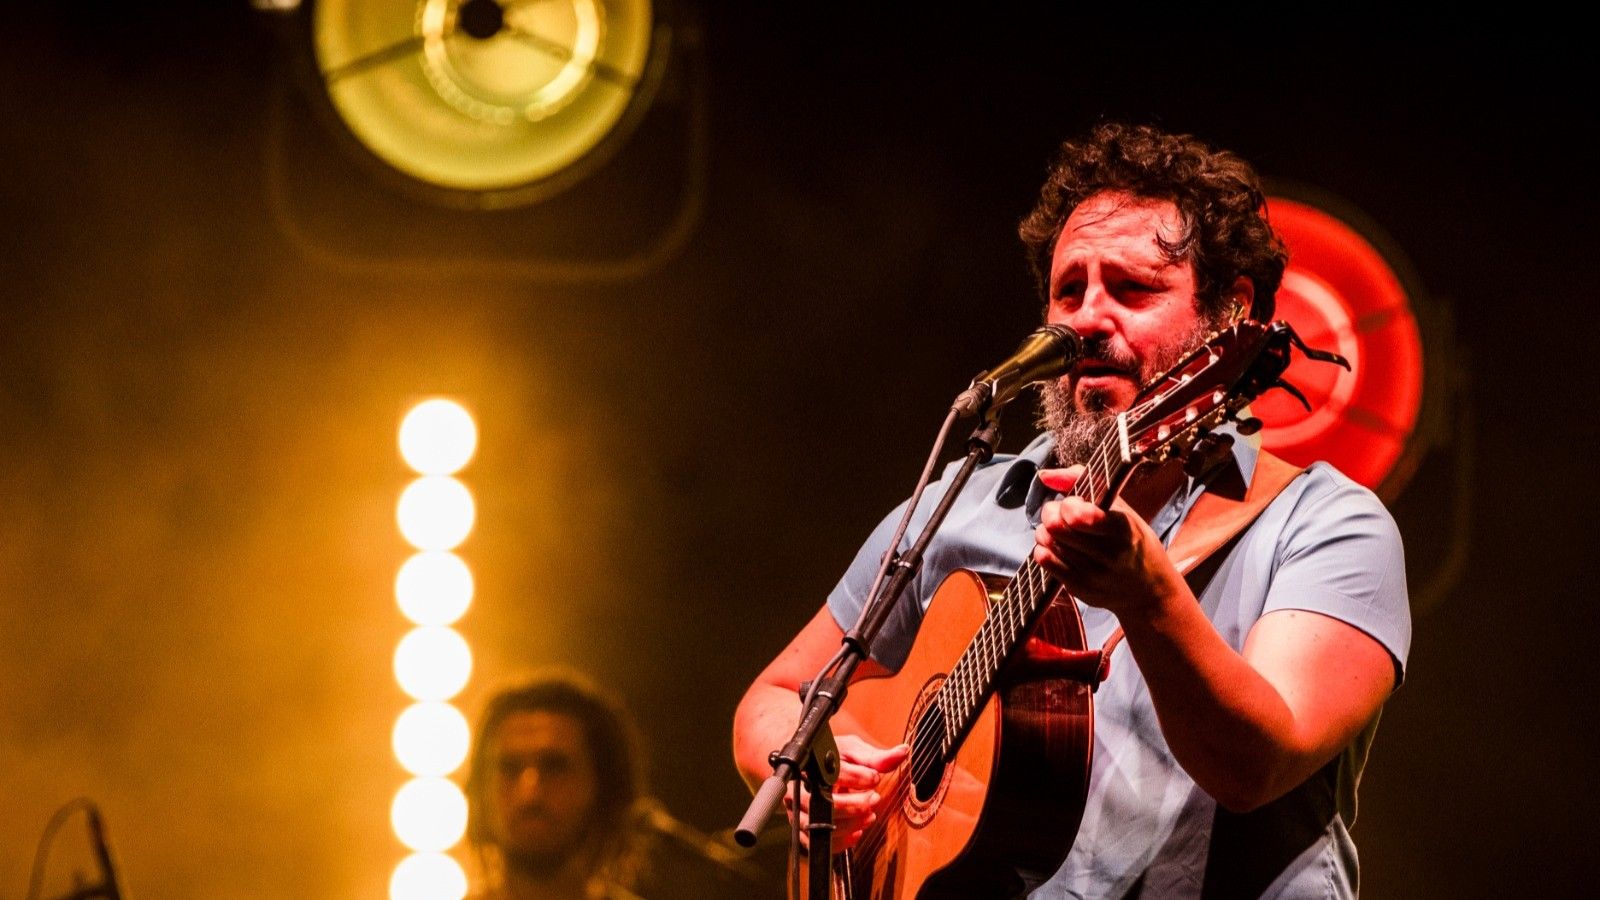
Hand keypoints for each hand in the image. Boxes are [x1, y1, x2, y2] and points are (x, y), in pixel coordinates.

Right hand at [783, 734, 909, 851]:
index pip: (832, 772)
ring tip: (869, 816)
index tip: (874, 778)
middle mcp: (801, 788)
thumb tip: (902, 752)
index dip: (856, 777)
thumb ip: (876, 756)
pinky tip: (856, 831)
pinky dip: (840, 841)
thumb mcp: (854, 751)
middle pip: (822, 802)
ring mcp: (799, 809)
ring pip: (819, 824)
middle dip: (854, 805)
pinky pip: (817, 842)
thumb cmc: (834, 759)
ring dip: (849, 824)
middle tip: (875, 800)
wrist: (815, 770)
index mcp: (812, 764)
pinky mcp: (803, 828)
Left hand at [1032, 465, 1186, 616]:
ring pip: (1047, 541)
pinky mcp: (1079, 588)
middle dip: (1052, 512)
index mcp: (1122, 529)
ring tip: (1060, 530)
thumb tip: (1045, 476)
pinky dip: (1044, 548)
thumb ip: (1085, 482)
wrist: (1149, 590)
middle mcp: (1108, 554)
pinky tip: (1058, 546)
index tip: (1076, 503)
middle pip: (1056, 526)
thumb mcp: (1123, 509)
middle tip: (1061, 513)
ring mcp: (1092, 574)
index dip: (1069, 504)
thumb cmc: (1134, 541)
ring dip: (1046, 530)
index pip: (1079, 516)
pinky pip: (1044, 560)